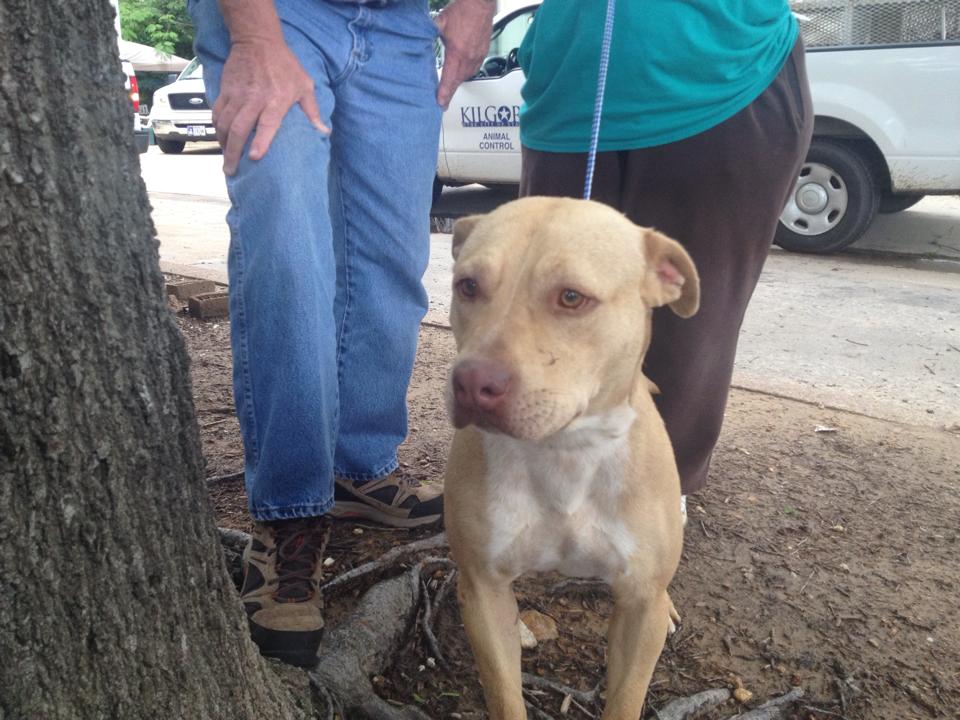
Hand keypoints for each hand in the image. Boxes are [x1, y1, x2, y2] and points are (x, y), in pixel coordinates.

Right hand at [213, 38, 328, 175]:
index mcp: (275, 100)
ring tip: (226, 160)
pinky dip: (217, 128)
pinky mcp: (225, 90)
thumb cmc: (285, 65)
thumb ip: (312, 110)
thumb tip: (325, 132)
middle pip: (239, 129)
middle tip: (231, 171)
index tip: (254, 158)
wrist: (258, 40)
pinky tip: (220, 139)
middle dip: (233, 152)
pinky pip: (217, 113)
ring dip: (223, 144)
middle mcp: (254, 99)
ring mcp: (237, 95)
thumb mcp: (304, 85)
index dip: (260, 141)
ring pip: (224, 123)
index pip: (267, 124)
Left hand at [435, 0, 495, 107]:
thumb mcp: (440, 24)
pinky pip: (474, 68)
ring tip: (450, 89)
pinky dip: (466, 73)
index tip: (440, 103)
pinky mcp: (483, 52)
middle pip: (458, 81)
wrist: (479, 3)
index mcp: (457, 52)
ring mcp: (477, 56)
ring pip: (466, 76)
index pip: (449, 78)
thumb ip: (429, 36)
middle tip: (443, 102)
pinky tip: (461, 73)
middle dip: (450, 92)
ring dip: (458, 82)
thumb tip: (417, 42)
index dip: (444, 92)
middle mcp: (469, 57)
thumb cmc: (461, 11)